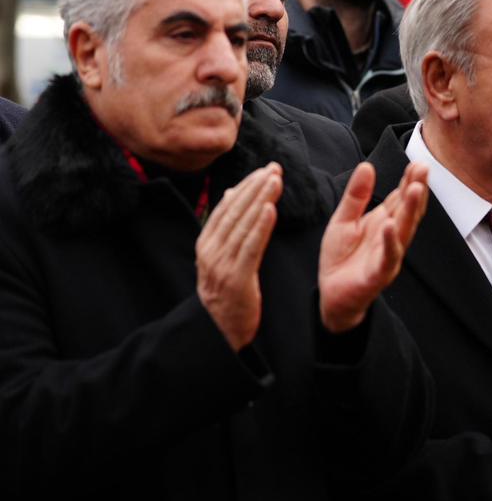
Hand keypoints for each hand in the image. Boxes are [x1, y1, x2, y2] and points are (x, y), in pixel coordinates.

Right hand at [196, 164, 282, 350]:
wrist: (218, 332)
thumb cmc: (225, 292)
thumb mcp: (221, 257)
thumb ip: (226, 227)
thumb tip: (230, 193)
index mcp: (207, 243)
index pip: (227, 208)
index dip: (246, 187)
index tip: (265, 170)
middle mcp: (211, 250)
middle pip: (235, 212)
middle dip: (256, 188)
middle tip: (275, 168)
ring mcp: (221, 264)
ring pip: (243, 225)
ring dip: (260, 200)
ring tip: (275, 180)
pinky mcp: (236, 278)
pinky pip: (250, 248)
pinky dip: (260, 227)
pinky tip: (271, 210)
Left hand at [318, 161, 428, 332]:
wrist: (331, 294)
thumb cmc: (340, 258)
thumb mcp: (343, 220)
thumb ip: (356, 196)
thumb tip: (367, 166)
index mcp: (384, 221)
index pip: (400, 198)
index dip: (409, 180)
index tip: (418, 162)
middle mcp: (391, 237)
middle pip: (407, 210)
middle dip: (416, 189)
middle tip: (423, 168)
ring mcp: (388, 255)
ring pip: (403, 231)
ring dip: (410, 210)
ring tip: (414, 189)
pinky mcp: (378, 274)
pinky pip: (388, 257)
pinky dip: (390, 242)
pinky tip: (390, 226)